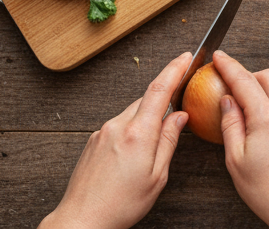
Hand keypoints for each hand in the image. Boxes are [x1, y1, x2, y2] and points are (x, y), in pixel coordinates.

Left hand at [40, 52, 191, 228]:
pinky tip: (134, 155)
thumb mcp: (157, 176)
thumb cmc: (120, 204)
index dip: (175, 69)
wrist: (81, 220)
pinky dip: (132, 131)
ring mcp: (102, 133)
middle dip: (163, 102)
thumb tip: (179, 117)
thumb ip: (170, 142)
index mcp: (138, 134)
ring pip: (132, 114)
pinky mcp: (93, 141)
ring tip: (152, 148)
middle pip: (146, 100)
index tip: (187, 57)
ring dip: (146, 120)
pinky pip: (119, 126)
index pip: (159, 90)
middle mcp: (117, 127)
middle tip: (178, 113)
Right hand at [212, 50, 268, 228]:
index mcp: (268, 118)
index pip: (244, 80)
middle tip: (232, 85)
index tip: (219, 57)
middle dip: (250, 74)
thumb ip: (230, 124)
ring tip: (246, 109)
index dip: (229, 65)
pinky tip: (264, 124)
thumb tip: (226, 101)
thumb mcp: (236, 160)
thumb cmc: (268, 191)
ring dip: (264, 90)